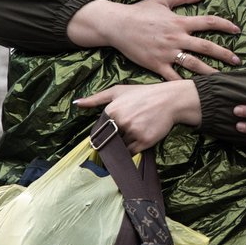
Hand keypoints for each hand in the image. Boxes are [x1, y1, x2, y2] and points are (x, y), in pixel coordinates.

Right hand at [69, 0, 240, 79]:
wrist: (117, 25)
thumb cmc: (140, 11)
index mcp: (179, 22)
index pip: (208, 22)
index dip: (225, 25)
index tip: (237, 31)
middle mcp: (176, 38)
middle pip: (206, 47)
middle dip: (224, 54)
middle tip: (238, 60)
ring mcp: (167, 53)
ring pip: (194, 65)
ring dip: (210, 72)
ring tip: (223, 79)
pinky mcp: (156, 65)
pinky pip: (173, 77)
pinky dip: (185, 85)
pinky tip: (196, 91)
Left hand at [74, 80, 198, 153]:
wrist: (170, 100)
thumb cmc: (143, 94)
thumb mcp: (118, 91)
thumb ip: (96, 98)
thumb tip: (76, 104)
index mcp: (112, 110)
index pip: (100, 131)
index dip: (105, 134)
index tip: (110, 133)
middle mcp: (121, 122)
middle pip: (110, 140)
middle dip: (114, 140)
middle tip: (124, 134)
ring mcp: (132, 132)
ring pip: (120, 148)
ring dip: (124, 145)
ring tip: (135, 133)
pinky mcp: (144, 141)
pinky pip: (131, 153)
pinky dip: (132, 150)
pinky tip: (138, 140)